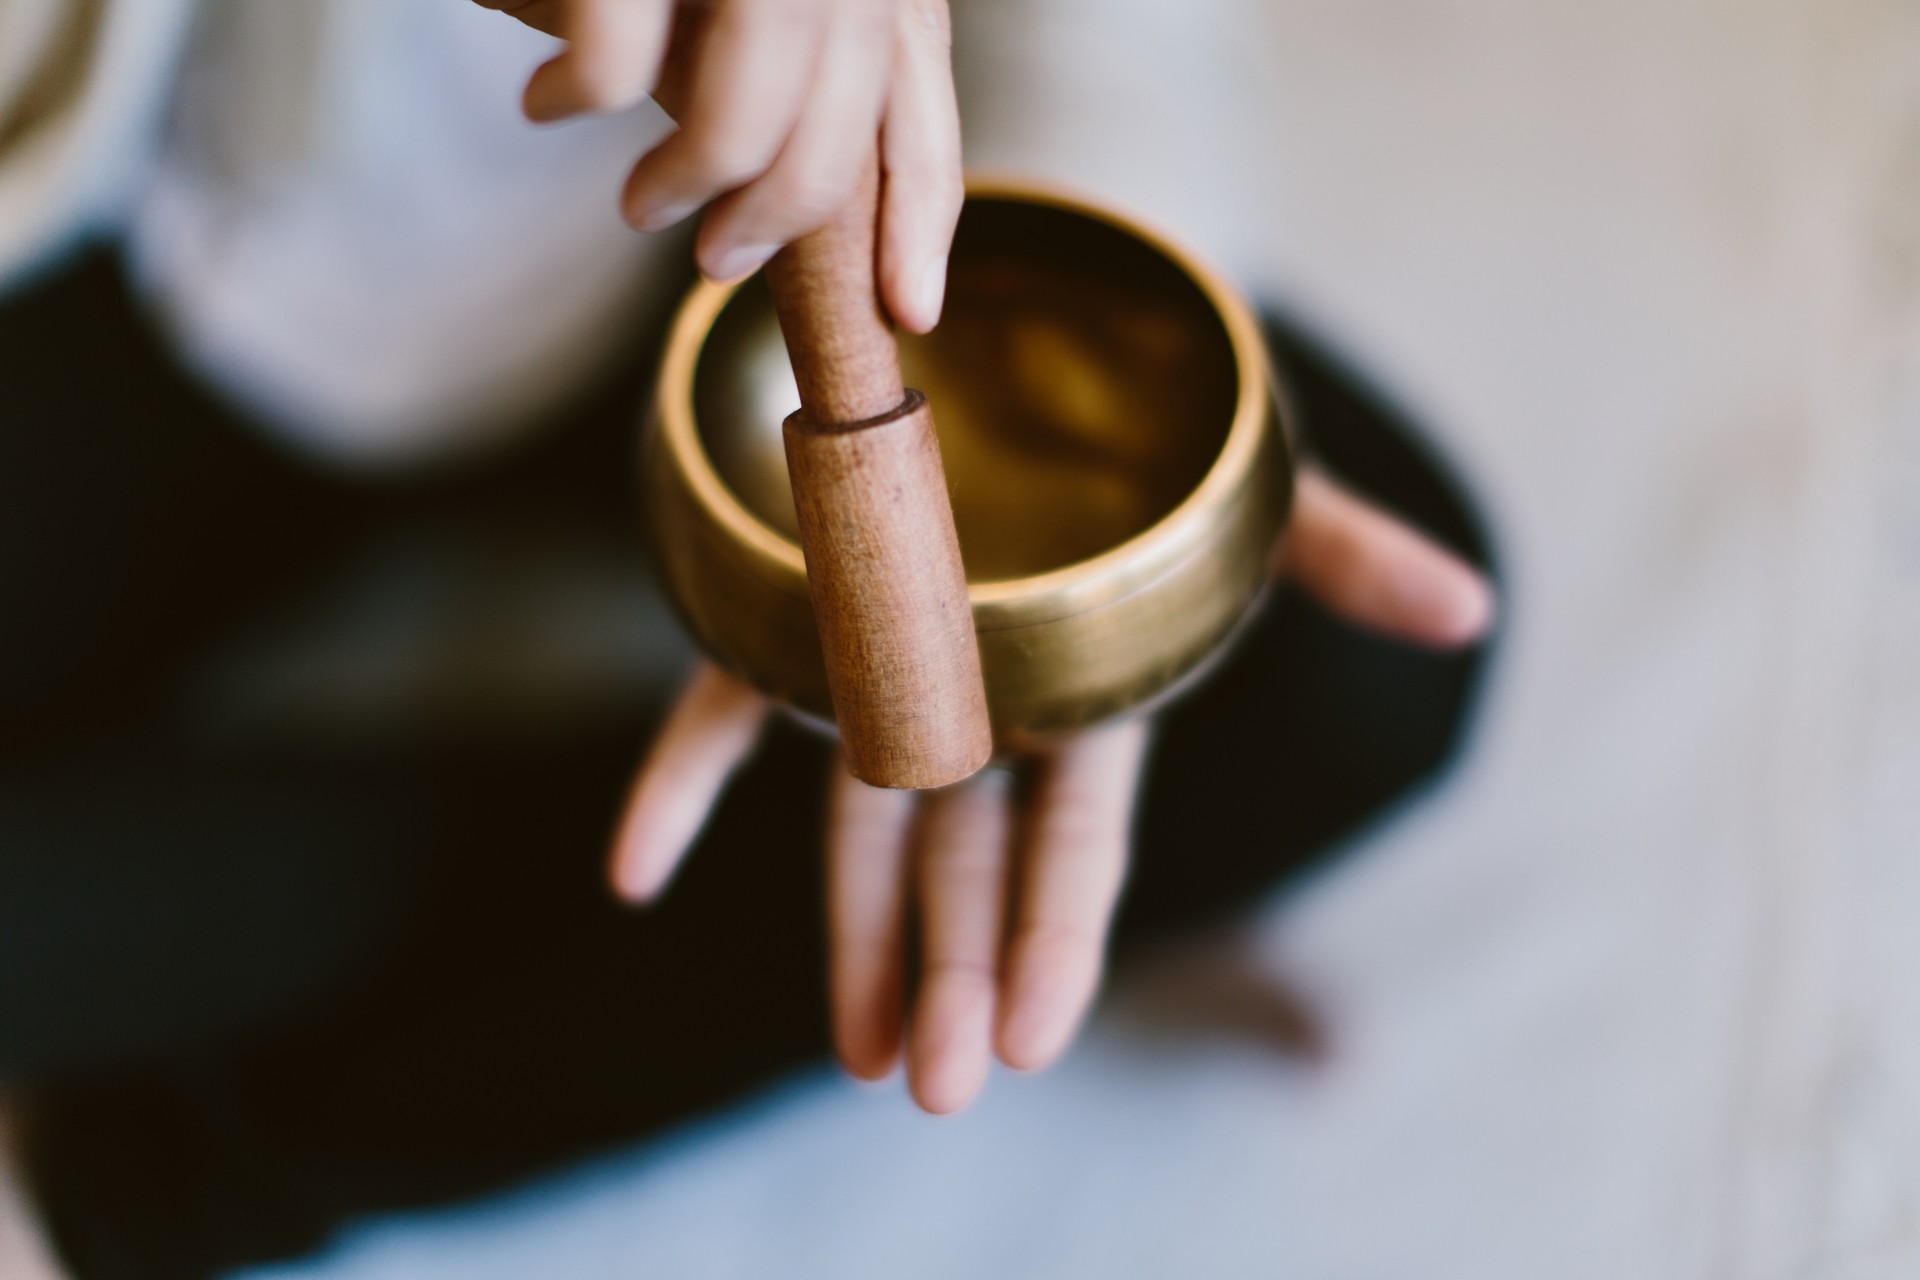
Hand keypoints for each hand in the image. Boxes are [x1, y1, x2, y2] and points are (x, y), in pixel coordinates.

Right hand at [477, 0, 961, 331]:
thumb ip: (788, 56)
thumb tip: (789, 194)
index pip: (917, 79)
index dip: (925, 206)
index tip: (912, 306)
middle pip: (847, 101)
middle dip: (788, 209)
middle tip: (720, 263)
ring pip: (752, 97)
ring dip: (697, 176)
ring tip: (643, 208)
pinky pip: (621, 62)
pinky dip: (586, 97)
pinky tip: (552, 103)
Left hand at [608, 469, 1495, 1112]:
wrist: (1041, 353)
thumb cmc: (1154, 432)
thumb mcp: (1255, 495)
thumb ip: (1343, 557)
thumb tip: (1473, 611)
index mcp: (1087, 695)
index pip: (1074, 839)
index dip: (1055, 936)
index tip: (1033, 1039)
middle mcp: (986, 702)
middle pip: (966, 861)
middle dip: (953, 972)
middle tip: (931, 1088)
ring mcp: (887, 670)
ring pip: (861, 822)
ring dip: (851, 935)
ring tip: (852, 1053)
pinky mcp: (795, 615)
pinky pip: (724, 709)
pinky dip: (681, 784)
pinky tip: (637, 870)